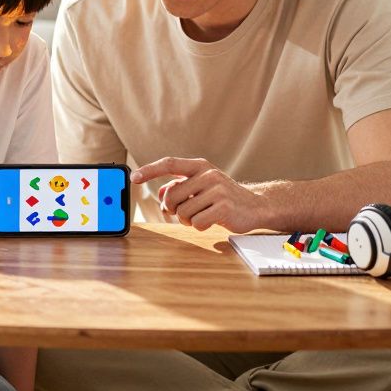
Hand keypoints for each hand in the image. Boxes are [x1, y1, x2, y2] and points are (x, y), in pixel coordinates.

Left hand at [131, 157, 261, 232]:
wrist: (256, 206)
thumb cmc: (224, 197)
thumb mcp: (202, 187)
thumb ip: (181, 188)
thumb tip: (162, 193)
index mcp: (200, 166)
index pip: (169, 164)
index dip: (150, 170)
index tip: (133, 177)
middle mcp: (208, 174)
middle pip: (172, 196)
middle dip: (174, 209)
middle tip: (188, 212)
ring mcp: (217, 190)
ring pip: (183, 212)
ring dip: (188, 220)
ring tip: (202, 216)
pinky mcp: (224, 207)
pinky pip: (197, 222)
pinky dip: (200, 226)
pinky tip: (212, 221)